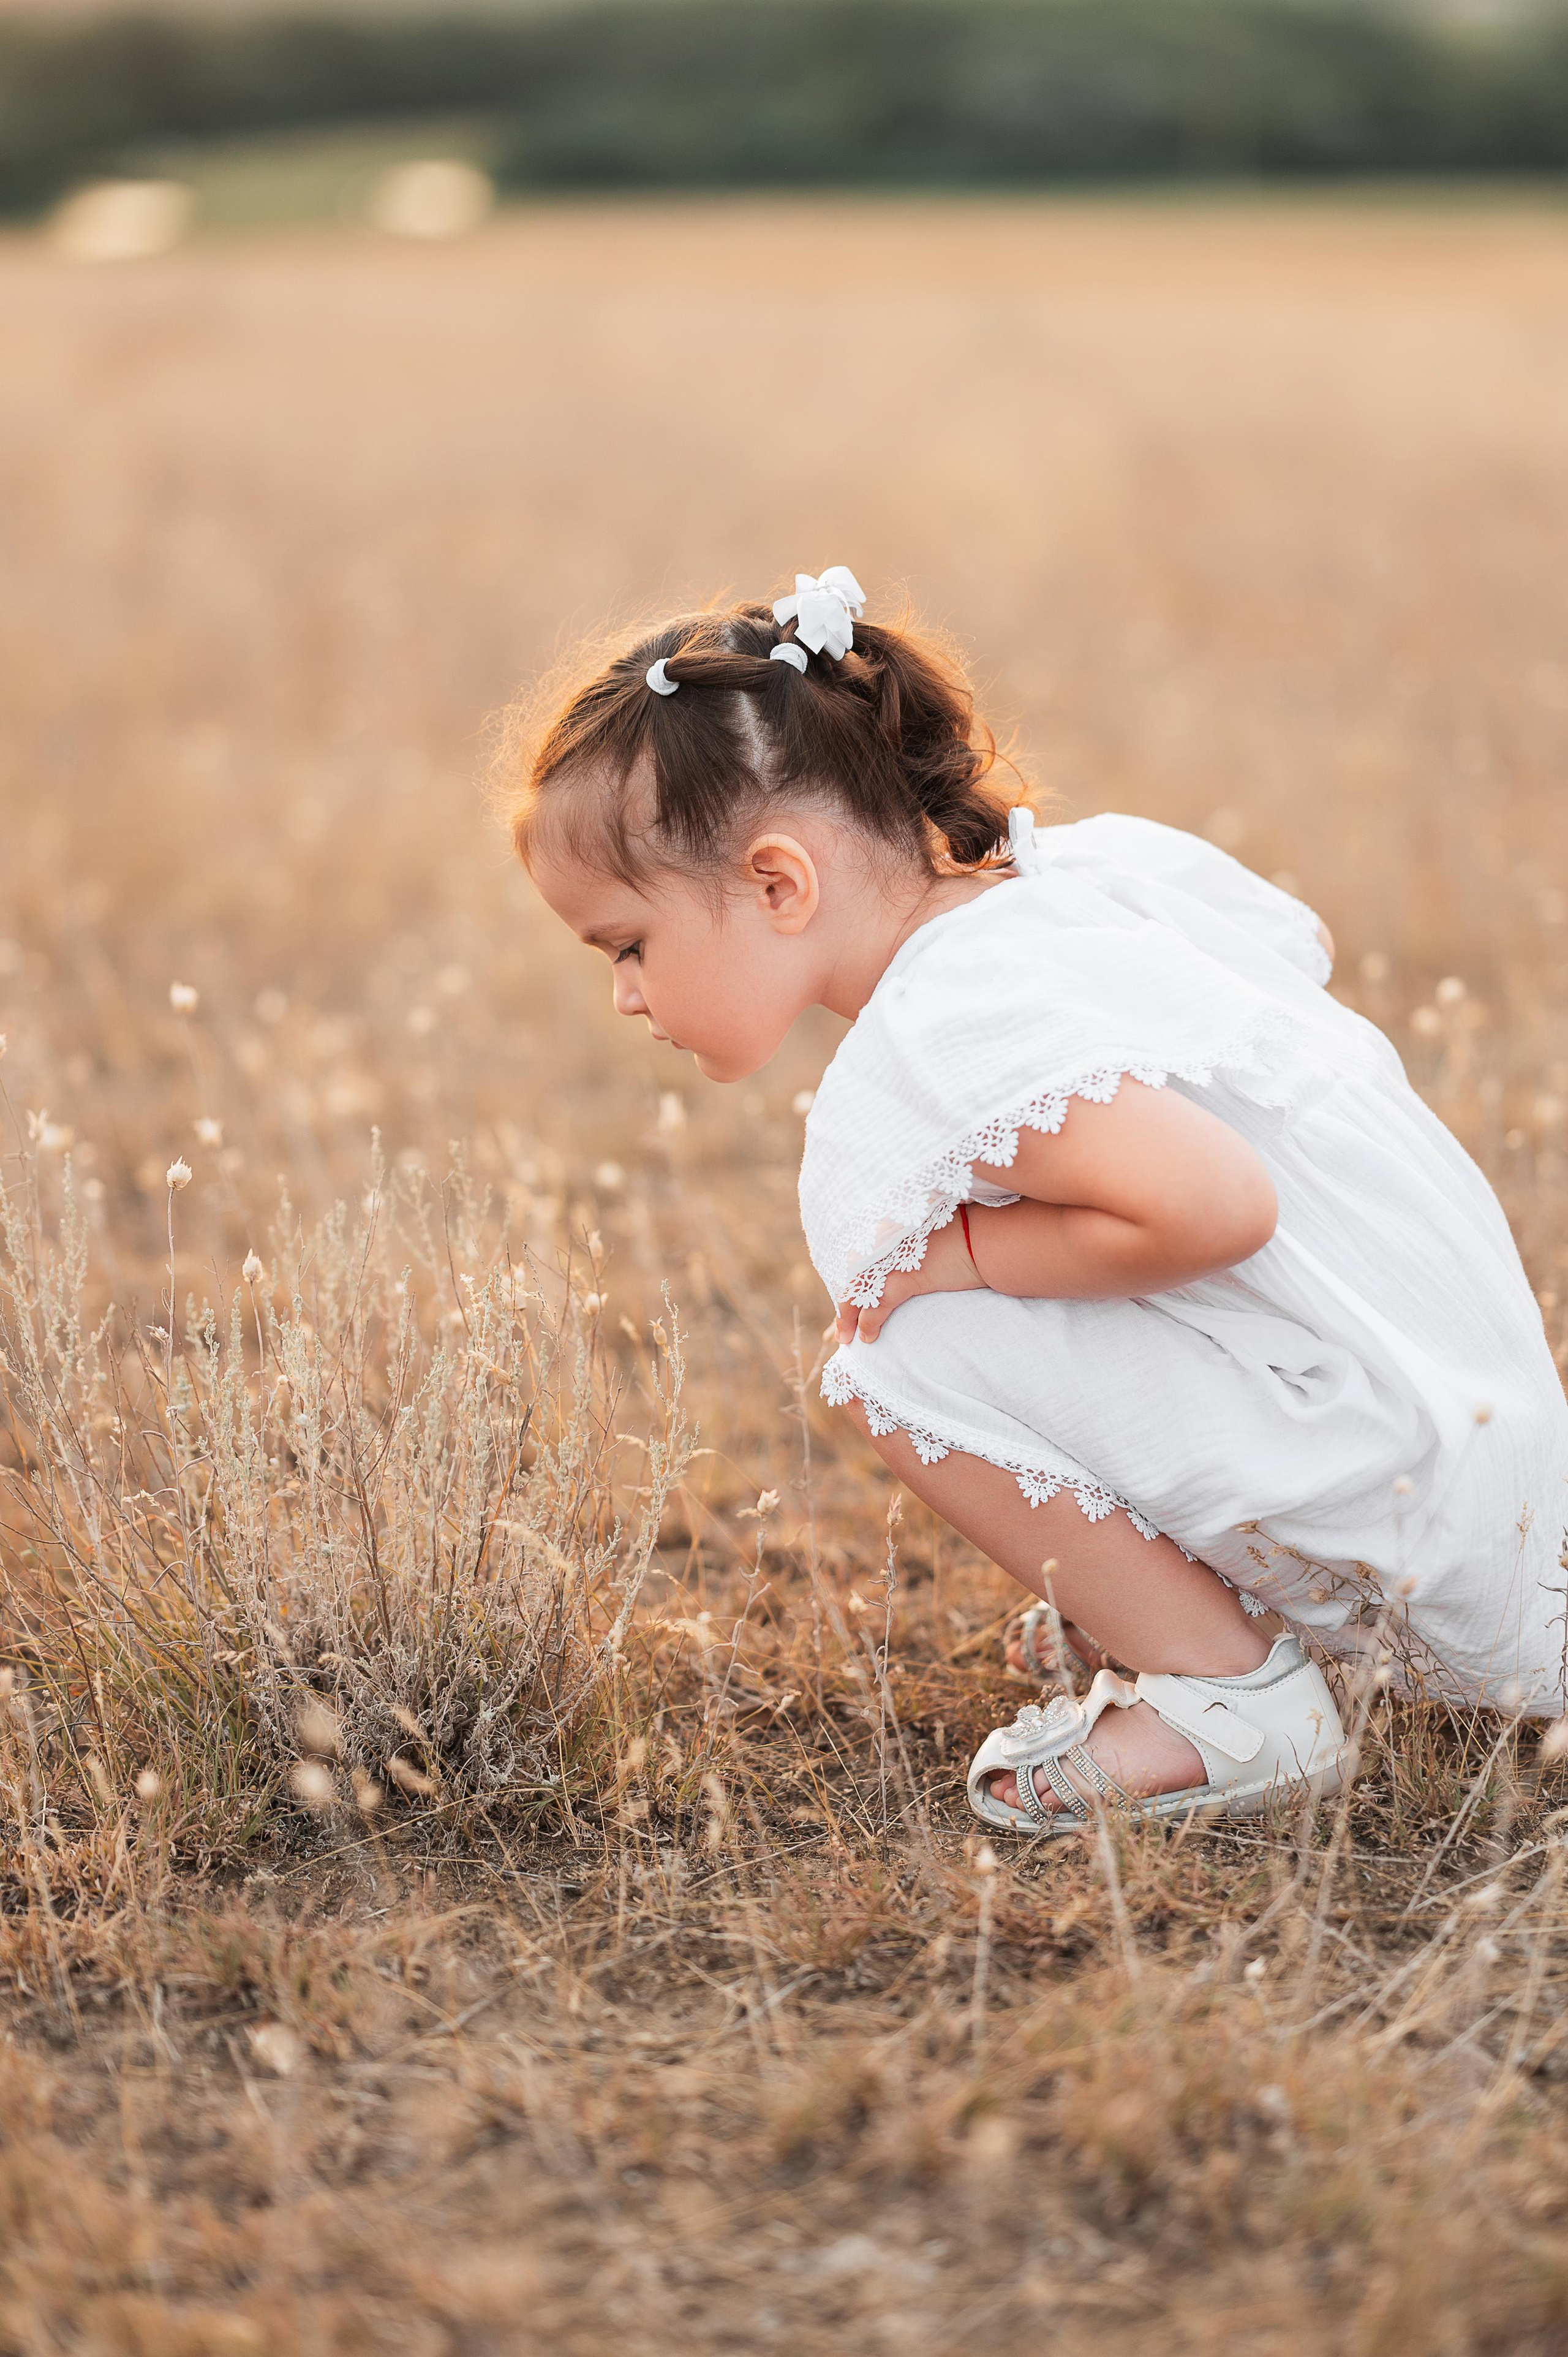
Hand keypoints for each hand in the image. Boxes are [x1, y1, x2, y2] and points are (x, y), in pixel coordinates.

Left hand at [835, 1206, 983, 1344]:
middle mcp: (883, 1239)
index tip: (841, 1295)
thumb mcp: (928, 1231)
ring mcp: (891, 1259)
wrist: (988, 1238)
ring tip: (845, 1336)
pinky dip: (868, 1324)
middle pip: (849, 1274)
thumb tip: (899, 1259)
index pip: (854, 1255)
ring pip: (856, 1292)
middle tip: (838, 1326)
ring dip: (847, 1317)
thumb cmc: (967, 1233)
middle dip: (843, 1300)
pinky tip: (867, 1337)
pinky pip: (875, 1306)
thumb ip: (906, 1242)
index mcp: (886, 1225)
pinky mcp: (904, 1279)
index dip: (845, 1279)